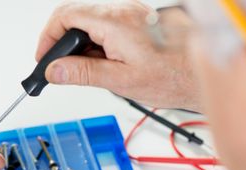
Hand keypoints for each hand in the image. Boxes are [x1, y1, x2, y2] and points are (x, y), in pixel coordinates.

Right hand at [37, 1, 200, 109]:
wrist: (201, 74)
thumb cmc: (171, 77)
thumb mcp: (121, 81)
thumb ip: (84, 73)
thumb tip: (55, 70)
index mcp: (115, 22)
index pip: (66, 16)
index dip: (48, 37)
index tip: (44, 58)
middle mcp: (123, 12)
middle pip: (76, 16)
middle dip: (61, 42)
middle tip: (57, 67)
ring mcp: (131, 14)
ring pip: (90, 22)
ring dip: (79, 44)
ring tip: (82, 70)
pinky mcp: (137, 22)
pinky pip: (107, 26)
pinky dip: (96, 43)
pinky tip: (101, 63)